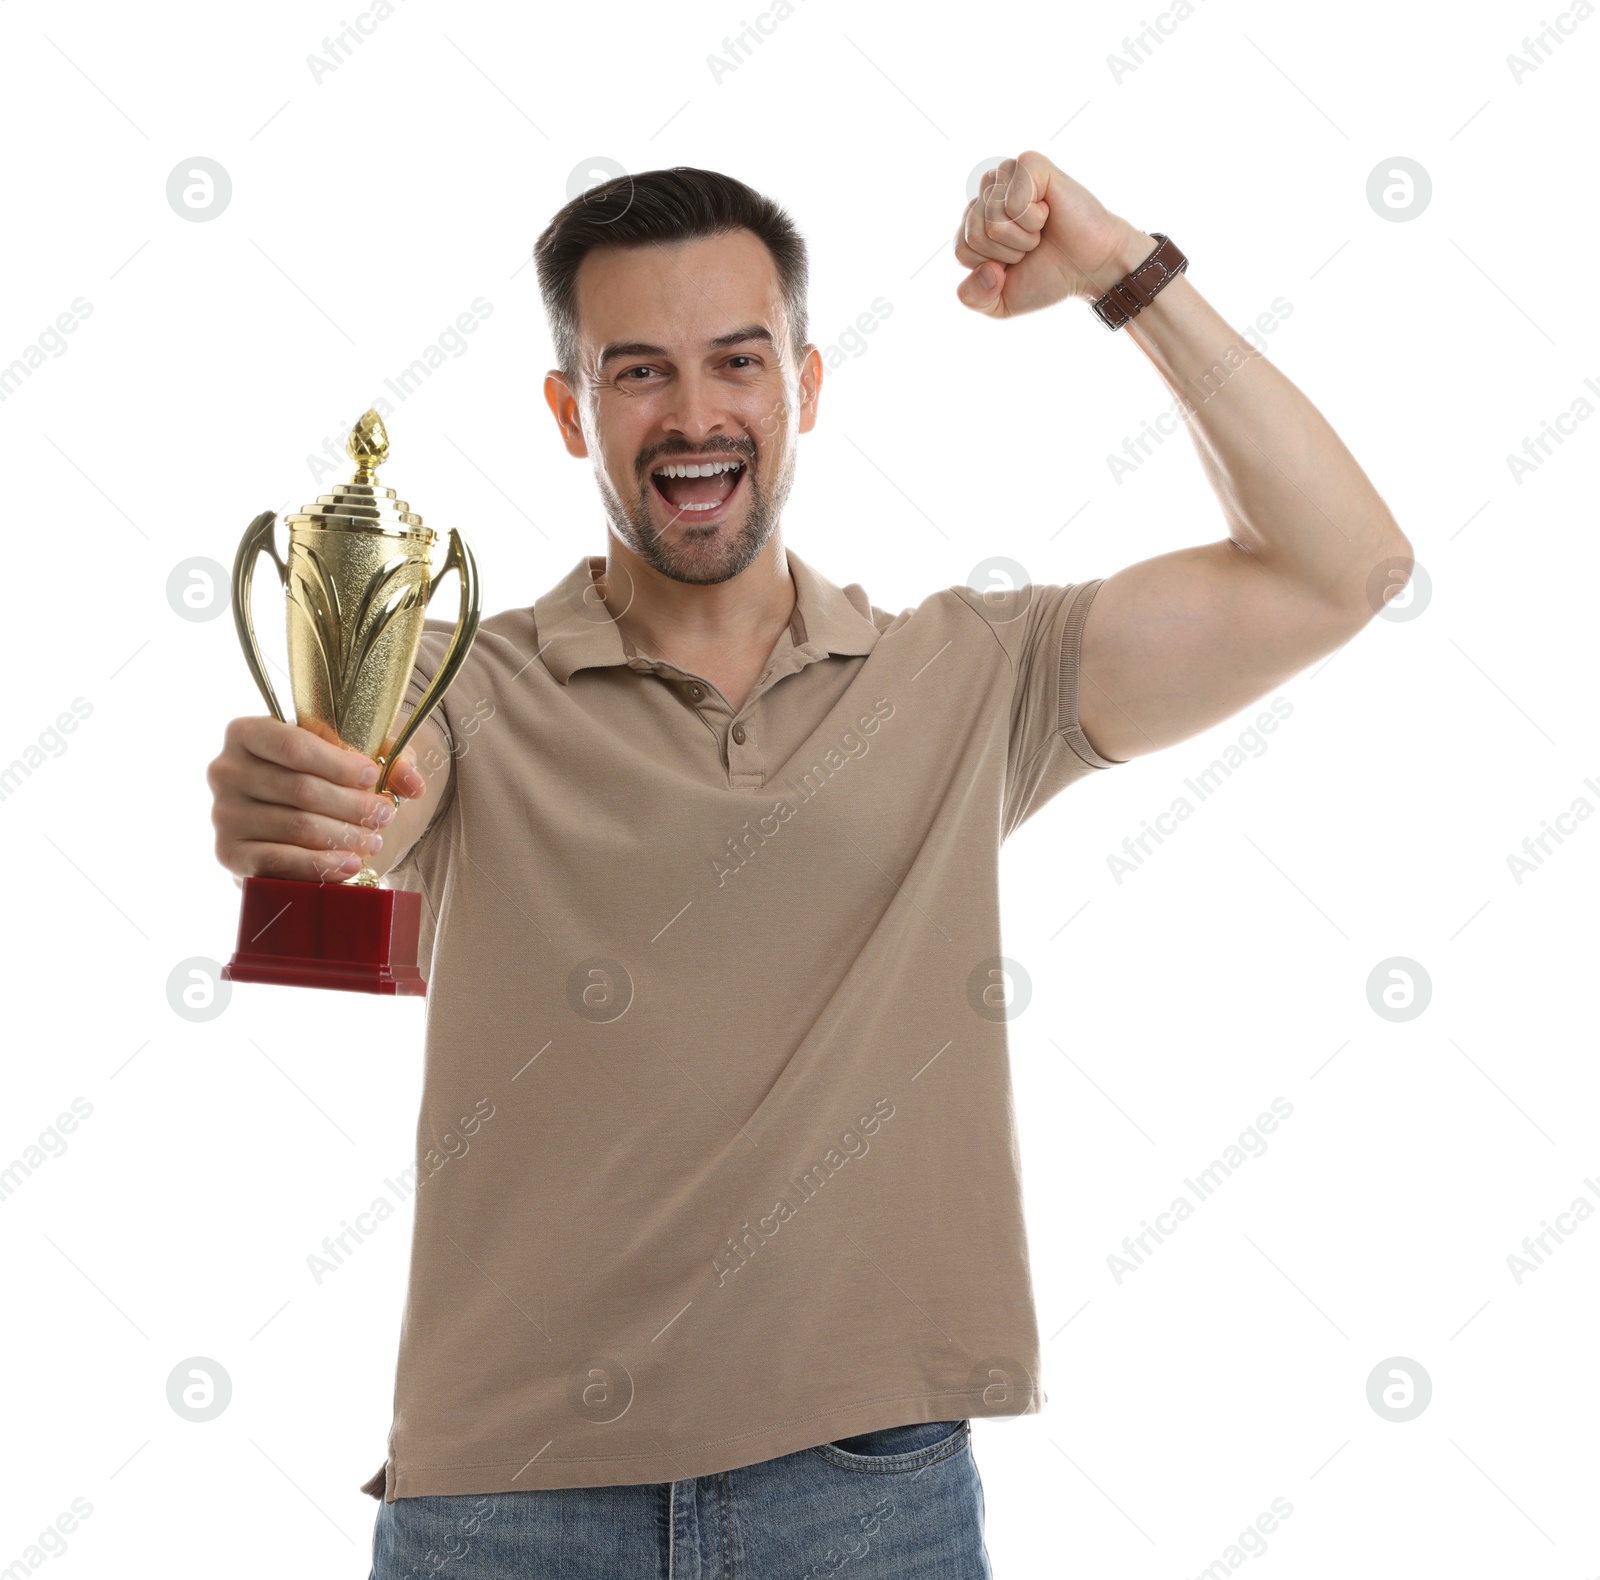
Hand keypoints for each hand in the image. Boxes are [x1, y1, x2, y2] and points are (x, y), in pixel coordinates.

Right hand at [207, 716, 427, 882]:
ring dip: (343, 836)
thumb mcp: (353, 757)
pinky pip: (279, 861)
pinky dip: (319, 865)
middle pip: (300, 789)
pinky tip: (350, 864)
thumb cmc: (322, 778)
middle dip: (352, 805)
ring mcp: (222, 814)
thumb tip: (413, 784)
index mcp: (247, 732)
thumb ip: (388, 760)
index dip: (340, 764)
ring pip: (295, 826)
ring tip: (375, 840)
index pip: (294, 746)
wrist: (290, 822)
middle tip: (385, 815)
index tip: (374, 777)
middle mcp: (225, 770)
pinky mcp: (228, 855)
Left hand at [954, 151, 1153, 318]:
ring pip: (991, 219)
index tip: (1016, 262)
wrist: (1090, 267)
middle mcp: (988, 193)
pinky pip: (1012, 202)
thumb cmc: (1048, 277)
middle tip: (1032, 245)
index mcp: (976, 220)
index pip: (961, 250)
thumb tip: (985, 270)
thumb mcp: (1000, 302)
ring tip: (1040, 231)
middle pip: (973, 234)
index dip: (990, 268)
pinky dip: (1032, 219)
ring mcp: (1008, 175)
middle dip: (1006, 253)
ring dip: (1021, 238)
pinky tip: (1048, 213)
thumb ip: (972, 298)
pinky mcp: (1029, 164)